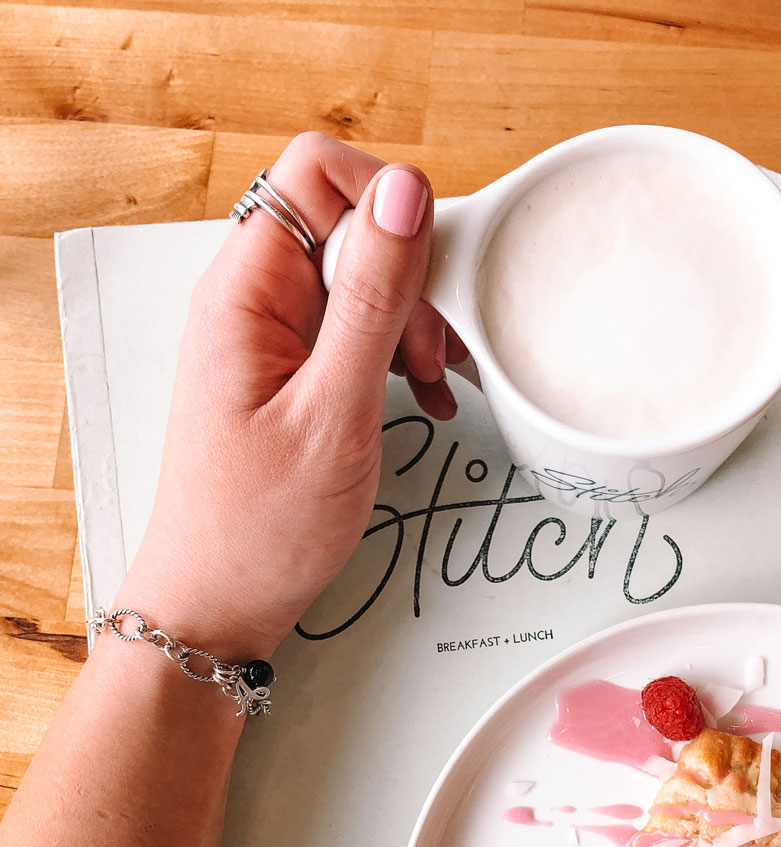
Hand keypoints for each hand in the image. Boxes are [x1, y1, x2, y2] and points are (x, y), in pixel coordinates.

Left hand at [119, 133, 466, 660]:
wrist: (218, 605)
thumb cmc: (261, 529)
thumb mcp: (335, 412)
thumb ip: (374, 299)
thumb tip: (406, 193)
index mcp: (246, 291)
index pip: (318, 174)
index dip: (386, 204)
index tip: (428, 277)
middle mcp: (251, 298)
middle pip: (347, 222)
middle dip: (408, 277)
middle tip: (427, 357)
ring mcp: (269, 333)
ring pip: (360, 277)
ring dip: (408, 321)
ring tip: (429, 385)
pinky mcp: (287, 368)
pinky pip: (351, 326)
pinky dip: (393, 352)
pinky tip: (419, 395)